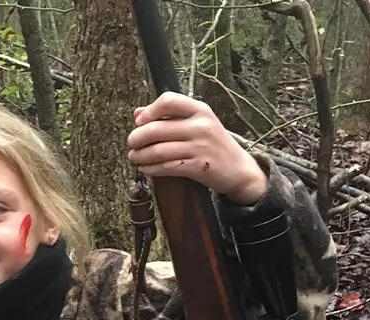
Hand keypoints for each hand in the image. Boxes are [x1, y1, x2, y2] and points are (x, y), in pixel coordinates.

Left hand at [126, 92, 266, 204]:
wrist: (238, 169)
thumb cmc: (212, 144)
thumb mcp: (197, 123)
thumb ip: (168, 116)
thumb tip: (138, 113)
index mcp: (200, 110)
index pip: (168, 101)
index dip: (149, 111)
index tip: (139, 121)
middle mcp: (201, 126)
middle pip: (156, 128)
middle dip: (137, 137)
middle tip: (131, 143)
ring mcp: (200, 147)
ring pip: (158, 150)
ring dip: (140, 155)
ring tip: (134, 157)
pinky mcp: (198, 167)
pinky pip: (166, 167)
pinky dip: (150, 168)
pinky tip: (145, 168)